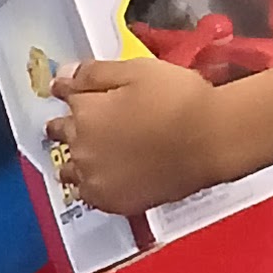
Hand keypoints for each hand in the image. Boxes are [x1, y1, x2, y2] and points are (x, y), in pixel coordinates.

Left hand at [46, 57, 227, 217]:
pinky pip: (89, 193)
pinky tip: (107, 175)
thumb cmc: (179, 98)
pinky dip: (93, 182)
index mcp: (85, 112)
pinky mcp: (113, 202)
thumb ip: (94, 73)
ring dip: (76, 157)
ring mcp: (95, 179)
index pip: (64, 96)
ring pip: (69, 168)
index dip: (68, 90)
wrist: (212, 139)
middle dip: (67, 124)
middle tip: (84, 120)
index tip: (70, 89)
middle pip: (60, 133)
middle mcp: (81, 148)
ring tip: (92, 152)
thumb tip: (61, 76)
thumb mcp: (137, 70)